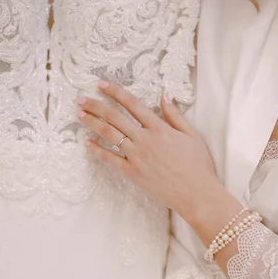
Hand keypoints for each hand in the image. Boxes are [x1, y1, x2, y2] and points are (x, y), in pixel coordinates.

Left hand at [77, 81, 222, 225]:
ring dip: (92, 123)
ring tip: (79, 115)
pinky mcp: (132, 173)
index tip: (101, 85)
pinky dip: (97, 150)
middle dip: (96, 105)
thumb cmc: (198, 165)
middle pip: (115, 117)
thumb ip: (175, 116)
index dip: (115, 92)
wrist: (196, 194)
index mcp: (160, 128)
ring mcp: (137, 156)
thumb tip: (164, 97)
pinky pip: (110, 159)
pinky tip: (86, 143)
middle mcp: (145, 139)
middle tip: (81, 99)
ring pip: (109, 135)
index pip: (132, 104)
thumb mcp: (192, 135)